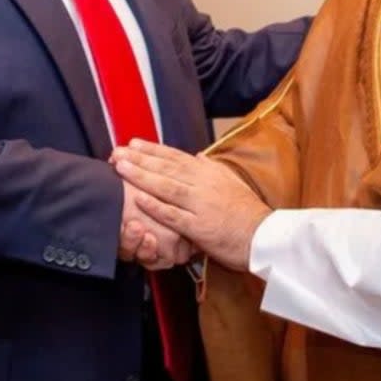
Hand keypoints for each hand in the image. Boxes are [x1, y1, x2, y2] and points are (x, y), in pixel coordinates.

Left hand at [113, 140, 269, 271]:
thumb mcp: (231, 181)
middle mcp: (204, 184)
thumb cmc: (247, 211)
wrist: (264, 236)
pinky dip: (156, 206)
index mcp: (209, 172)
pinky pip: (174, 215)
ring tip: (121, 168)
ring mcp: (201, 204)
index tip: (132, 144)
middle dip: (139, 159)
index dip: (152, 150)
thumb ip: (211, 168)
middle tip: (116, 152)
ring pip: (166, 187)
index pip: (176, 157)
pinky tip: (139, 199)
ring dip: (142, 176)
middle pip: (166, 168)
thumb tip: (197, 156)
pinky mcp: (200, 227)